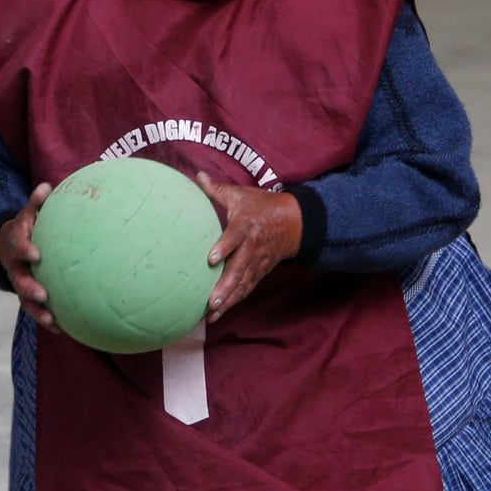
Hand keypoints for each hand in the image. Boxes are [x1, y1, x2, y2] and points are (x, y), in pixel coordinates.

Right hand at [0, 182, 57, 329]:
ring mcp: (20, 282)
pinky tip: (64, 329)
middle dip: (29, 288)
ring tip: (52, 321)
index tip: (36, 254)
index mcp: (16, 244)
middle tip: (42, 294)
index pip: (18, 246)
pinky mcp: (28, 295)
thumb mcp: (29, 213)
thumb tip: (46, 186)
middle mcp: (15, 266)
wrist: (8, 243)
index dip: (25, 250)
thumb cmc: (28, 226)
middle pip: (19, 279)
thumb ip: (37, 203)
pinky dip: (47, 319)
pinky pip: (36, 309)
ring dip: (37, 312)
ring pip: (25, 300)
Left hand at [197, 171, 300, 322]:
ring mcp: (257, 263)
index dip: (224, 248)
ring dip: (228, 300)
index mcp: (246, 227)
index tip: (211, 259)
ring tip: (211, 313)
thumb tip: (197, 176)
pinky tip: (217, 315)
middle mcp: (252, 248)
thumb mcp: (241, 194)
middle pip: (239, 270)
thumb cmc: (262, 207)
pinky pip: (245, 289)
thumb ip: (217, 190)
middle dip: (225, 287)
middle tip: (211, 301)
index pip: (235, 238)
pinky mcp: (259, 272)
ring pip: (242, 284)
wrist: (294, 223)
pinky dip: (233, 302)